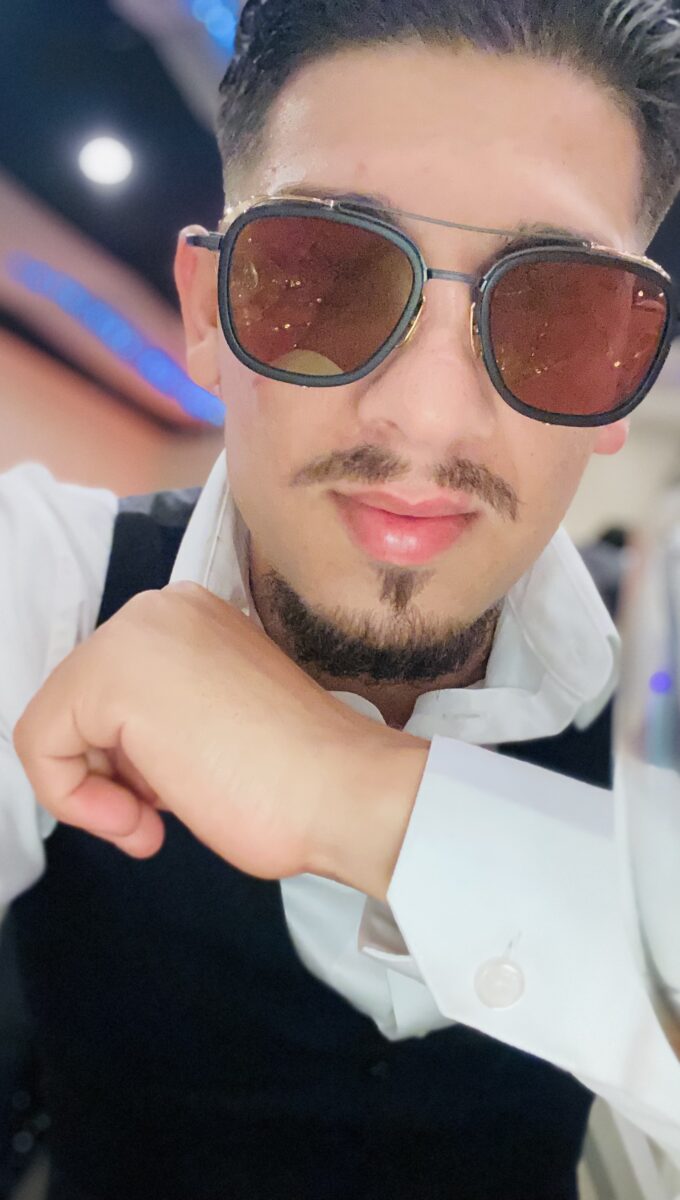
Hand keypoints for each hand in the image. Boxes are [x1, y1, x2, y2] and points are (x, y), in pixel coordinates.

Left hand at [13, 584, 428, 898]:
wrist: (343, 790)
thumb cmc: (299, 776)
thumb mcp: (214, 721)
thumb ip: (166, 713)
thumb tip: (115, 748)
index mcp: (189, 616)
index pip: (110, 692)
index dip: (125, 760)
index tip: (170, 795)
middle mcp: (157, 609)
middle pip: (79, 705)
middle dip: (111, 771)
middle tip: (163, 810)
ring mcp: (134, 635)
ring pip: (57, 725)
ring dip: (99, 790)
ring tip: (159, 818)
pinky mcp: (111, 677)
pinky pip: (41, 747)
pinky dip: (74, 801)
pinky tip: (139, 821)